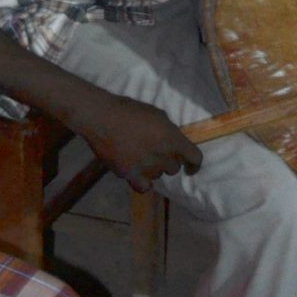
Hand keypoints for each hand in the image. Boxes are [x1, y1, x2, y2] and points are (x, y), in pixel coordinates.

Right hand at [82, 96, 201, 191]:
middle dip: (168, 160)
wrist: (101, 117)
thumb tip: (172, 140)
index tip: (190, 168)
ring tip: (140, 157)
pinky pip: (144, 187)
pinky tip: (138, 175)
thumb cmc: (129, 110)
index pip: (195, 158)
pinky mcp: (130, 175)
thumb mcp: (156, 114)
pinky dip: (143, 182)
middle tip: (155, 151)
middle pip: (174, 168)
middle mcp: (163, 156)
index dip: (194, 165)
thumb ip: (168, 130)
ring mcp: (147, 167)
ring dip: (154, 168)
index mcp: (172, 139)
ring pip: (158, 175)